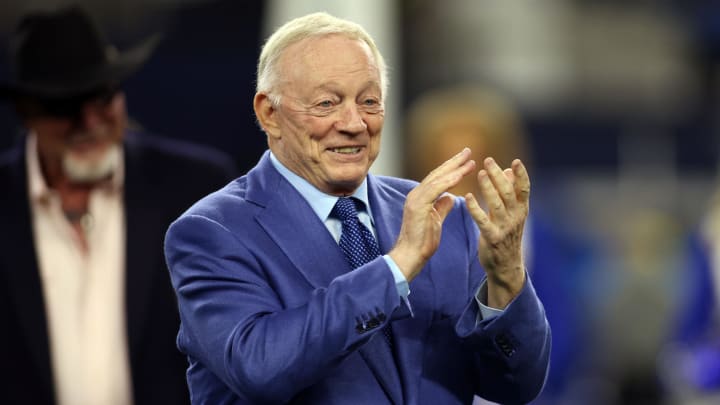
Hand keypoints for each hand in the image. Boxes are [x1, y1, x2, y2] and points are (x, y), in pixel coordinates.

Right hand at [389, 148, 475, 280]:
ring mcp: (415, 198)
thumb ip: (442, 207)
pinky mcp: (418, 205)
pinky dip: (448, 181)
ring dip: (454, 168)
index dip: (452, 168)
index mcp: (420, 197)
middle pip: (437, 174)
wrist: (410, 255)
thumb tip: (451, 197)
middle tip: (468, 151)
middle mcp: (416, 194)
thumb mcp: (436, 220)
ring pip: (437, 178)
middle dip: (454, 162)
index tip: (466, 160)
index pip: (438, 178)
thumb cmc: (422, 242)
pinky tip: (460, 175)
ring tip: (469, 159)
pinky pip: (435, 189)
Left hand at [465, 157, 528, 307]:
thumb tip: (509, 169)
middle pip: (509, 193)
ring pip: (497, 204)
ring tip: (480, 173)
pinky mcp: (492, 238)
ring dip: (488, 188)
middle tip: (488, 160)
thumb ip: (511, 191)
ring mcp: (505, 228)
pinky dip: (475, 209)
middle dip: (499, 176)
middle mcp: (516, 217)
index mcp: (522, 209)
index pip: (524, 189)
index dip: (522, 175)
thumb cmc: (508, 234)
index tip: (516, 161)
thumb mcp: (513, 213)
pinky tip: (467, 197)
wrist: (506, 266)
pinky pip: (483, 222)